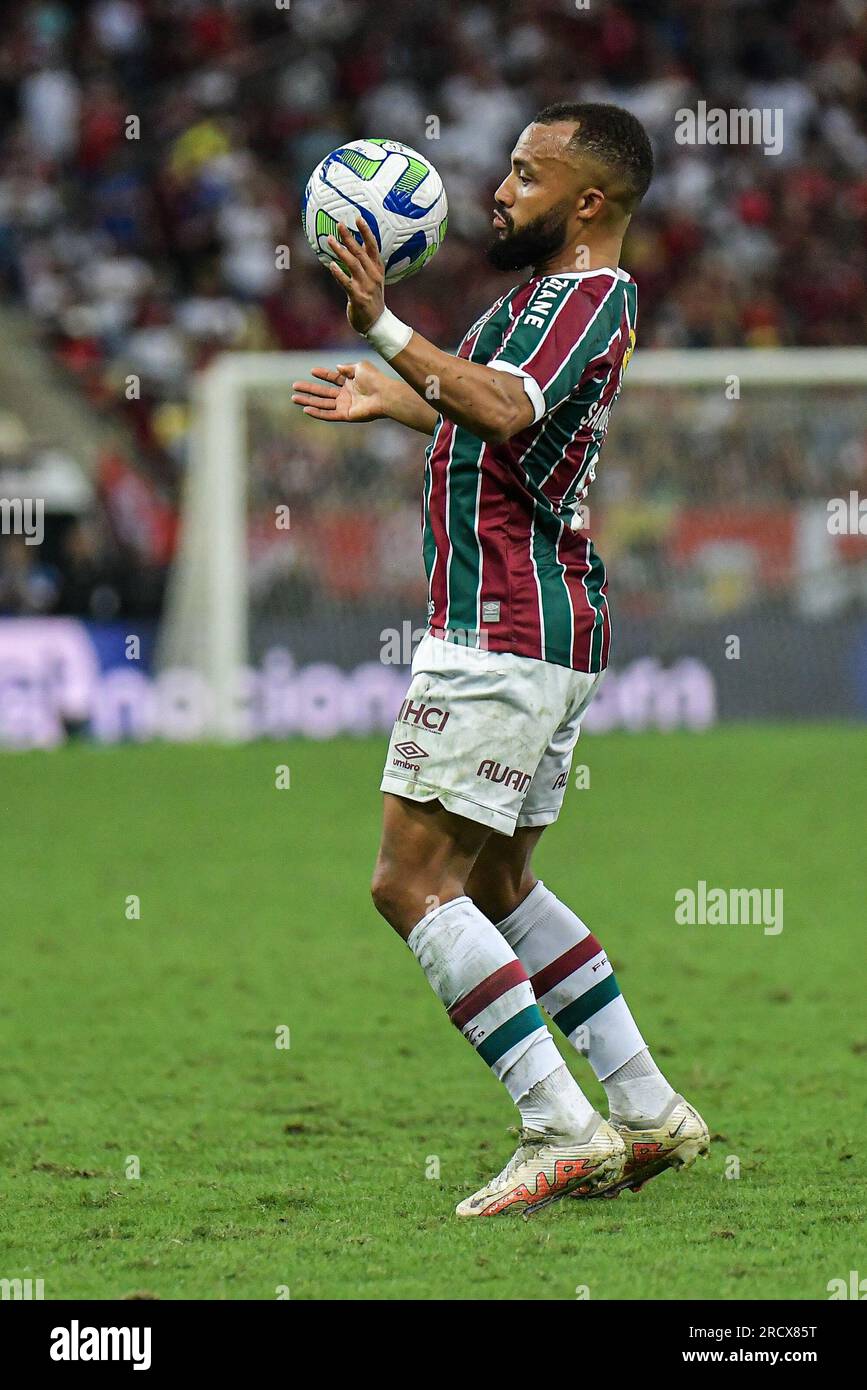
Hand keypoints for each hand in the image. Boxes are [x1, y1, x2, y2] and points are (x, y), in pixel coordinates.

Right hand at [291, 360, 387, 422]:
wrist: (383, 394)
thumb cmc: (375, 379)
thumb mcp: (360, 367)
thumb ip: (347, 367)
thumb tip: (336, 367)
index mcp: (350, 382)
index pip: (332, 378)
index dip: (322, 375)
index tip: (311, 371)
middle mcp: (346, 395)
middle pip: (323, 392)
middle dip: (308, 389)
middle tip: (294, 386)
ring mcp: (345, 406)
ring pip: (322, 404)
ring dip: (308, 401)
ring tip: (294, 398)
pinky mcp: (346, 415)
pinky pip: (328, 414)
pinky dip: (317, 412)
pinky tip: (306, 409)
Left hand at [326, 217, 385, 333]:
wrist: (376, 323)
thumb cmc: (371, 298)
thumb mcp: (373, 279)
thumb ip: (365, 263)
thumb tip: (354, 244)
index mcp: (378, 269)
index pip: (373, 246)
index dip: (366, 231)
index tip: (358, 217)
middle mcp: (373, 275)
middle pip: (361, 252)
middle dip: (350, 237)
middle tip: (339, 224)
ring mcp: (366, 286)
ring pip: (353, 265)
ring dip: (341, 251)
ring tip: (330, 240)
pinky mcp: (358, 298)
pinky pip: (347, 283)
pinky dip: (339, 274)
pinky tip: (331, 265)